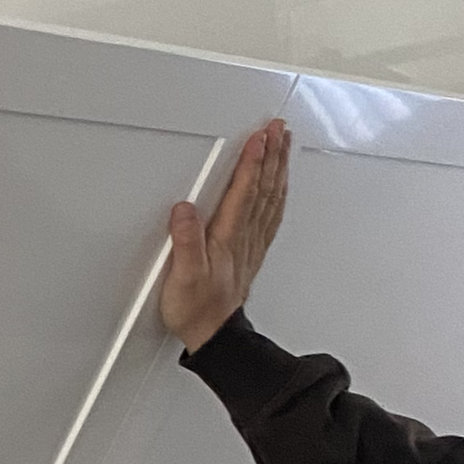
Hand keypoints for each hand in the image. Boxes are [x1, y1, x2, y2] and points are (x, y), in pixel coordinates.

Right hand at [161, 119, 289, 351]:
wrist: (214, 335)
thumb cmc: (196, 307)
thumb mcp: (181, 276)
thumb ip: (184, 242)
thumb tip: (185, 210)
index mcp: (228, 236)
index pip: (244, 190)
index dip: (252, 161)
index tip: (259, 136)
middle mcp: (244, 236)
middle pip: (264, 187)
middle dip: (272, 154)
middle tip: (277, 129)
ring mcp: (251, 242)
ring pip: (271, 197)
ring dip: (278, 168)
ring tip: (282, 145)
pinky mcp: (251, 250)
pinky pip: (271, 214)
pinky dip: (278, 193)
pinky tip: (279, 185)